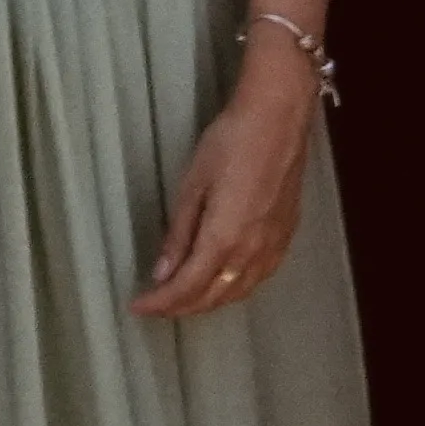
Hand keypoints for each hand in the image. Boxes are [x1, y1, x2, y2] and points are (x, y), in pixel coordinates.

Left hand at [135, 64, 315, 319]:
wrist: (279, 118)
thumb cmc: (232, 142)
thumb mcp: (192, 185)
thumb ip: (179, 234)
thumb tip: (162, 272)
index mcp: (224, 238)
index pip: (186, 287)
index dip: (160, 302)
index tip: (138, 305)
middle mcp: (252, 250)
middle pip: (213, 296)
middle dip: (181, 307)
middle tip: (156, 305)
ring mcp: (273, 245)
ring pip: (238, 292)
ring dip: (209, 302)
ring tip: (184, 299)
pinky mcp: (286, 235)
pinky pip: (260, 278)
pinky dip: (236, 289)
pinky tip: (225, 283)